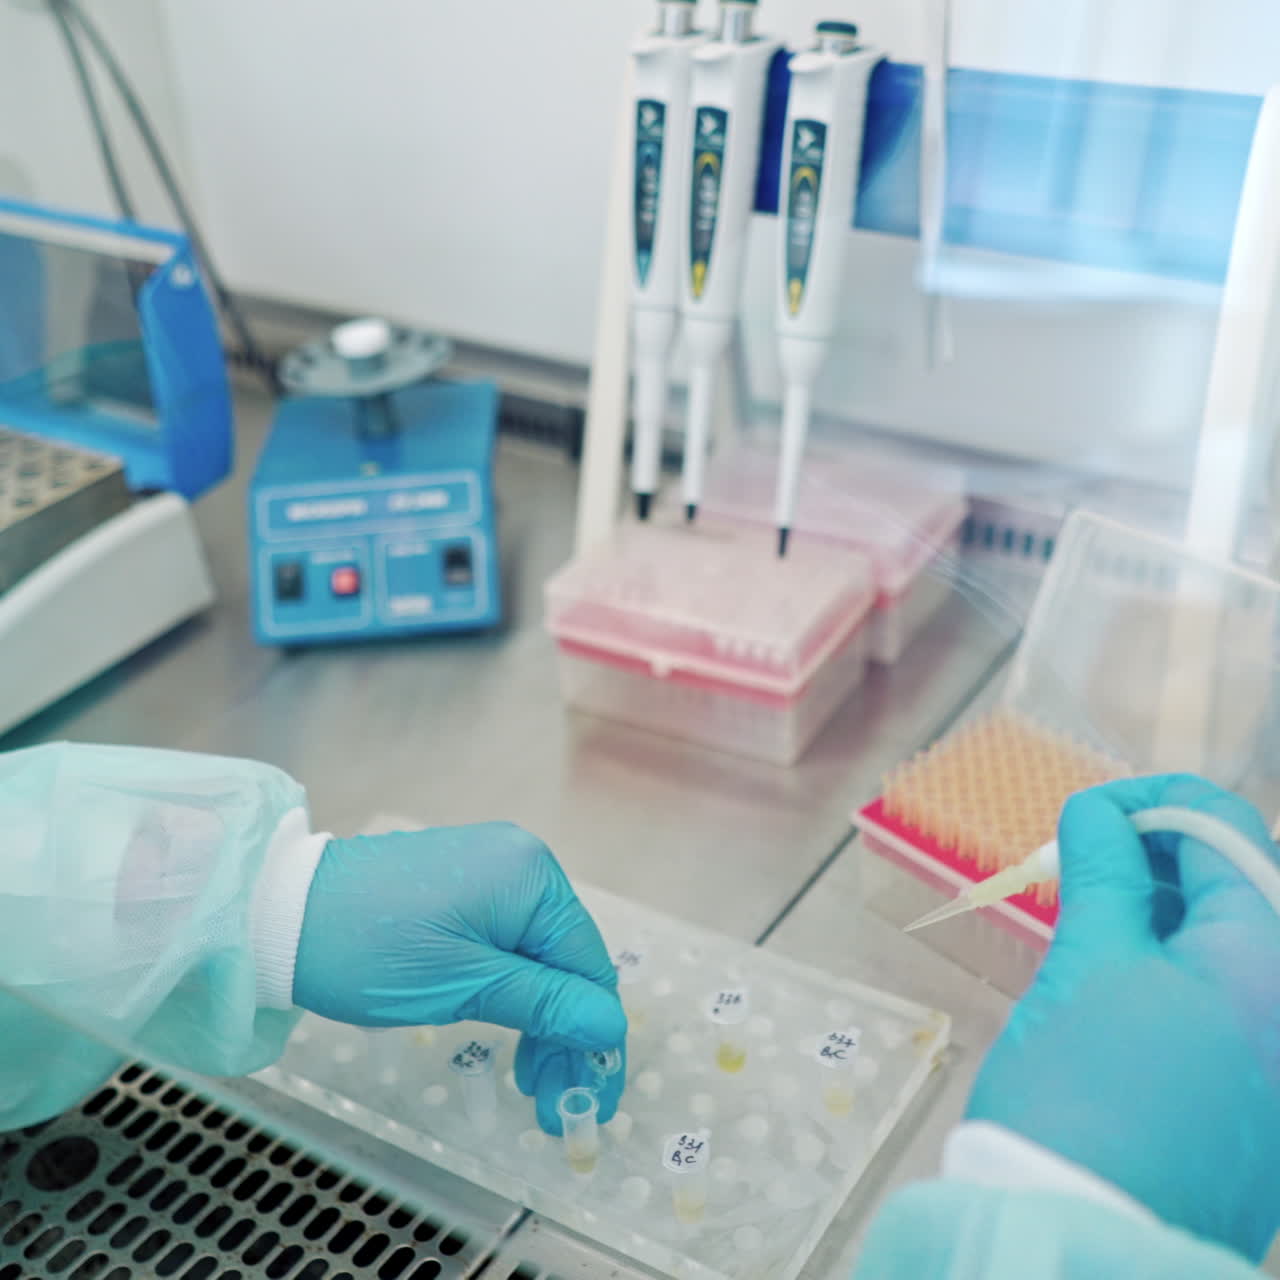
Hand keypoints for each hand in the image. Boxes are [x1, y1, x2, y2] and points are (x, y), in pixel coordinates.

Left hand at [293, 823, 626, 1133]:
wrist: (278, 914)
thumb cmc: (372, 950)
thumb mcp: (465, 986)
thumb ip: (546, 1004)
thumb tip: (612, 1026)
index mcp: (531, 876)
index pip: (586, 964)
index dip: (593, 1035)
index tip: (591, 1098)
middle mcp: (520, 862)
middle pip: (566, 960)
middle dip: (567, 1034)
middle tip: (555, 1105)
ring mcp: (488, 870)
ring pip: (537, 956)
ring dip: (541, 1019)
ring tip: (531, 1082)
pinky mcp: (460, 885)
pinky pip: (507, 942)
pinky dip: (512, 990)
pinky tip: (508, 1032)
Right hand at [967, 775, 1279, 1261]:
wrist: (1083, 1236)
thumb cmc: (1085, 1088)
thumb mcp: (1088, 962)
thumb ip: (1104, 873)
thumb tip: (1098, 811)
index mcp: (1271, 962)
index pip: (1230, 834)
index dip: (1153, 803)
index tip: (1084, 812)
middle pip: (1239, 889)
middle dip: (1156, 858)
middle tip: (1075, 864)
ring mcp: (1279, 1061)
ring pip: (1229, 947)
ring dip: (1161, 911)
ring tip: (1086, 912)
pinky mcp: (1259, 1101)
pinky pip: (1228, 1004)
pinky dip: (1174, 969)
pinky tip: (1114, 973)